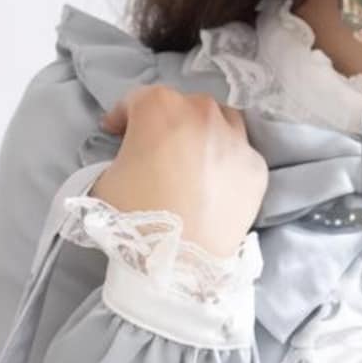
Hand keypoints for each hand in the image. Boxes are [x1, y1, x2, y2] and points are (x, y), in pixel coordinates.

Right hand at [92, 85, 266, 259]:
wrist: (181, 261)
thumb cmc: (136, 217)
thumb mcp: (104, 179)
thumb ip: (118, 156)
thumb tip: (130, 159)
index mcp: (160, 107)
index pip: (135, 101)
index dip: (121, 118)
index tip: (116, 134)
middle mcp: (203, 113)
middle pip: (183, 106)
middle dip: (167, 123)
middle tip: (156, 150)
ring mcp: (236, 139)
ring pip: (221, 121)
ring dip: (204, 132)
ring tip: (193, 159)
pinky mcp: (256, 167)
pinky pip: (240, 154)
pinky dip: (227, 162)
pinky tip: (216, 183)